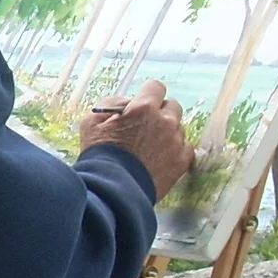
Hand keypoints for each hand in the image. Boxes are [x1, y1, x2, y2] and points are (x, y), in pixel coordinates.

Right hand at [79, 80, 195, 196]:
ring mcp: (176, 141)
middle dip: (160, 113)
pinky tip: (160, 159)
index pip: (156, 87)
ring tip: (150, 148)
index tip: (142, 104)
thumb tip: (126, 104)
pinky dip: (176, 151)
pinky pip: (186, 148)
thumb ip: (110, 105)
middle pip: (172, 106)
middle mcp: (165, 121)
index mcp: (144, 108)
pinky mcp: (182, 161)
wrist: (112, 190)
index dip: (148, 94)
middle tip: (146, 127)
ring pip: (178, 128)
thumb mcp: (92, 122)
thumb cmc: (99, 155)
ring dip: (168, 133)